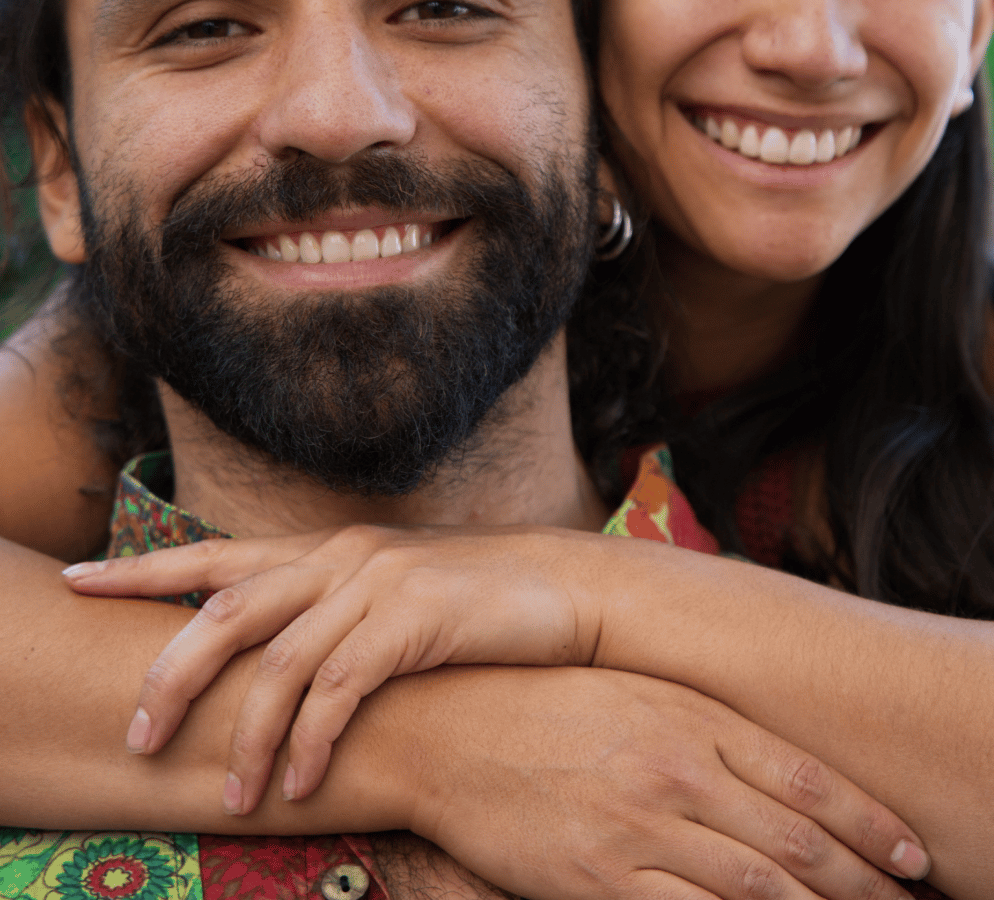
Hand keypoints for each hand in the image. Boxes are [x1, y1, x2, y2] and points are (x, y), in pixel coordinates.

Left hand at [64, 524, 598, 801]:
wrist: (562, 588)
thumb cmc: (469, 603)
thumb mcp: (388, 592)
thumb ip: (329, 608)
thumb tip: (271, 656)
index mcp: (325, 548)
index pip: (218, 556)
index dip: (143, 568)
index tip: (79, 582)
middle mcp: (340, 555)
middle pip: (228, 609)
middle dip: (174, 673)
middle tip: (138, 735)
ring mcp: (376, 582)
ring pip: (280, 662)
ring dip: (248, 737)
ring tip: (231, 798)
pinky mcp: (415, 618)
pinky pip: (342, 688)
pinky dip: (313, 741)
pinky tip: (302, 785)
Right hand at [368, 663, 931, 898]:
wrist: (450, 726)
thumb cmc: (547, 701)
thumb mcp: (637, 692)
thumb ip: (707, 725)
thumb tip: (777, 768)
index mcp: (690, 716)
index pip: (806, 779)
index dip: (871, 825)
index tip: (916, 858)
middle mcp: (677, 770)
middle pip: (796, 842)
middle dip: (865, 884)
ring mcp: (640, 828)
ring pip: (757, 890)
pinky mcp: (600, 880)